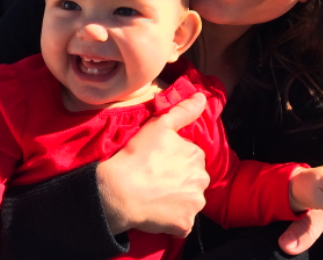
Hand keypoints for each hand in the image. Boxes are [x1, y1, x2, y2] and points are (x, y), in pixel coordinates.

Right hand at [96, 91, 209, 237]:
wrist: (120, 190)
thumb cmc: (139, 155)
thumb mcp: (160, 124)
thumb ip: (183, 110)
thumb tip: (202, 97)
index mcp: (197, 155)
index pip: (191, 156)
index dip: (174, 159)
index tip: (158, 161)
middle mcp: (202, 180)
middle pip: (193, 179)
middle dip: (180, 180)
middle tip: (156, 179)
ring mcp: (194, 205)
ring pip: (190, 201)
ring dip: (178, 200)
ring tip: (156, 195)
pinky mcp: (185, 225)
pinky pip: (182, 222)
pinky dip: (173, 219)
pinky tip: (157, 212)